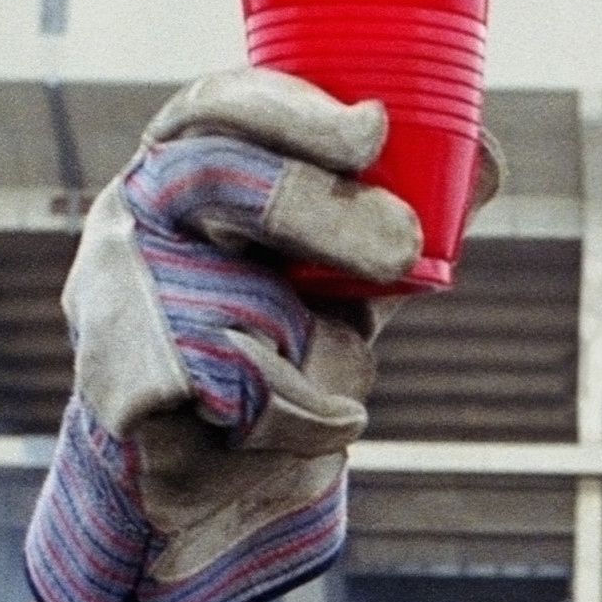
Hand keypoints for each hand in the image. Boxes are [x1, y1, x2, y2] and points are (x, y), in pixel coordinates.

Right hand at [29, 69, 420, 601]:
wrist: (206, 492)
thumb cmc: (271, 363)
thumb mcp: (342, 284)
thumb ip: (395, 225)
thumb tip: (487, 159)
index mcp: (180, 174)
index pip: (217, 109)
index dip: (291, 110)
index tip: (373, 128)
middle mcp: (133, 219)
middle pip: (213, 176)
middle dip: (319, 207)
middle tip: (403, 246)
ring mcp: (114, 298)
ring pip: (221, 286)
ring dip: (307, 332)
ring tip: (348, 366)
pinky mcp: (122, 383)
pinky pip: (233, 389)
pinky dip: (298, 417)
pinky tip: (315, 426)